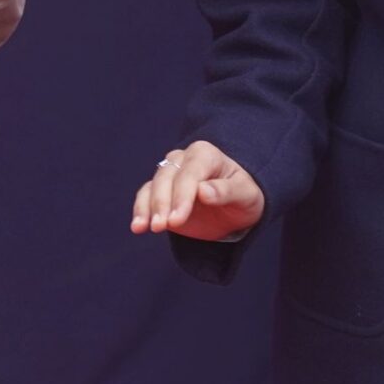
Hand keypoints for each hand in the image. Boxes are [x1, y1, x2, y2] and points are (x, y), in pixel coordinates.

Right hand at [131, 141, 265, 240]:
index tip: (177, 219)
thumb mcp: (246, 194)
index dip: (181, 196)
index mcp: (205, 154)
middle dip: (161, 203)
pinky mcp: (160, 191)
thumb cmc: (245, 196)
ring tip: (143, 228)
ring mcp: (169, 174)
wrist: (237, 206)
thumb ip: (227, 191)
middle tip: (160, 226)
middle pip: (166, 178)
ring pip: (152, 186)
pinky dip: (140, 211)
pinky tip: (137, 227)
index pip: (189, 173)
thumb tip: (202, 191)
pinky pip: (145, 197)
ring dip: (147, 208)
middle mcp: (183, 160)